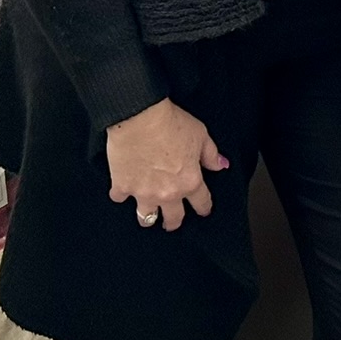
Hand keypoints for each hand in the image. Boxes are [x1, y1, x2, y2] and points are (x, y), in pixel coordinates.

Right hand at [106, 99, 229, 231]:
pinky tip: (122, 190)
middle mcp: (168, 193)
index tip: (203, 210)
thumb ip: (210, 154)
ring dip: (148, 217)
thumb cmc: (171, 123)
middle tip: (172, 222)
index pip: (202, 203)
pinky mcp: (122, 186)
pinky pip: (119, 198)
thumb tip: (221, 165)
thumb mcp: (201, 135)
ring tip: (148, 216)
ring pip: (146, 218)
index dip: (204, 207)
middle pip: (174, 219)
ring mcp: (143, 193)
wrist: (140, 117)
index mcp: (190, 181)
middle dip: (174, 222)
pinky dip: (120, 194)